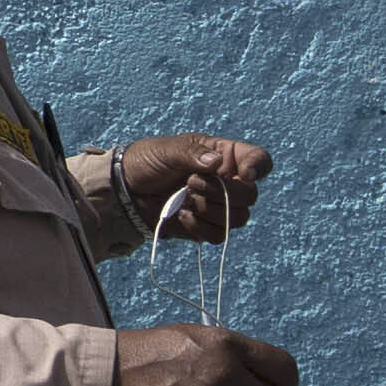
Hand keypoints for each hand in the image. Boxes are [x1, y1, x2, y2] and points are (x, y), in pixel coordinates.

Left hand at [82, 133, 274, 250]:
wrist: (125, 191)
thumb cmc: (147, 162)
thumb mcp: (167, 150)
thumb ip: (191, 153)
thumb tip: (215, 163)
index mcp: (224, 155)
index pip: (259, 161)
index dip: (258, 168)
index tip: (244, 174)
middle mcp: (227, 181)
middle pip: (250, 195)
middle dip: (222, 192)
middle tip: (191, 182)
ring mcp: (218, 206)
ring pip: (238, 218)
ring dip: (209, 210)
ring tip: (184, 198)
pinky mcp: (206, 227)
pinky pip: (218, 235)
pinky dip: (200, 227)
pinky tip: (181, 215)